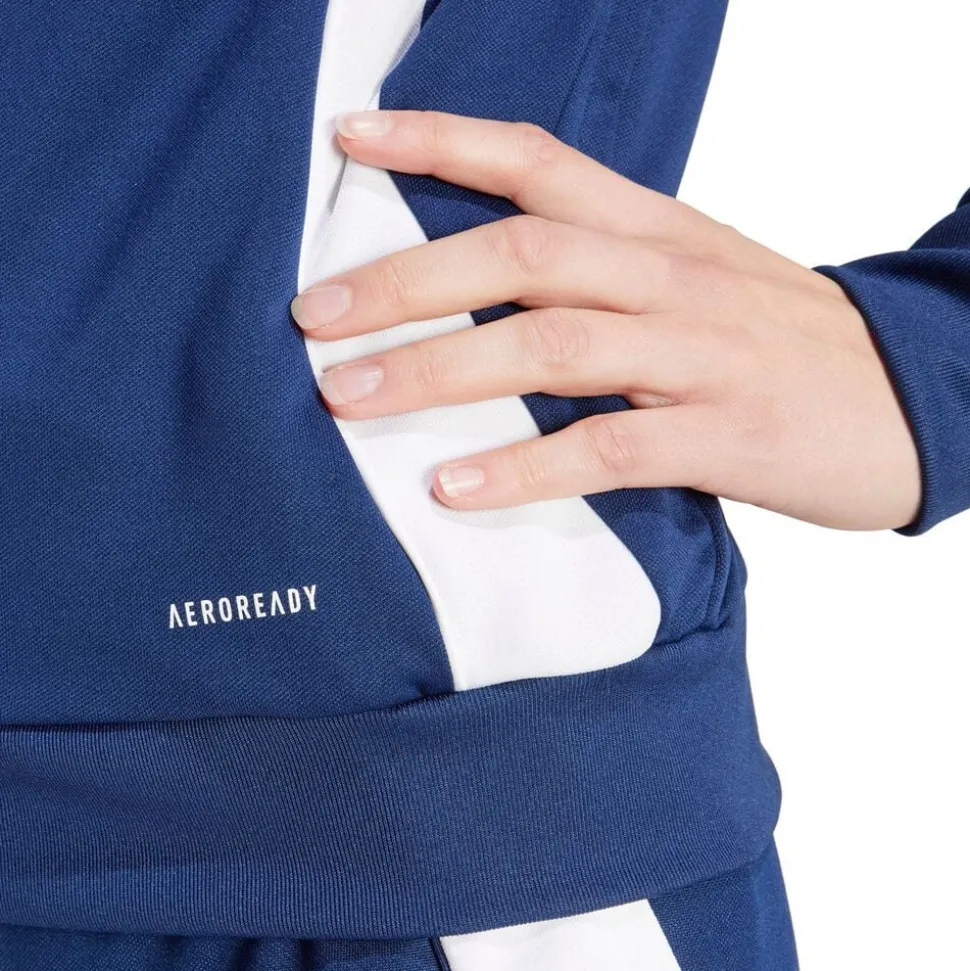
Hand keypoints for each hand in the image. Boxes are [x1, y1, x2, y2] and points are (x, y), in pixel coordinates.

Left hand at [290, 110, 920, 530]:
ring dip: (437, 371)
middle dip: (406, 278)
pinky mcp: (723, 435)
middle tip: (314, 316)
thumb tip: (491, 289)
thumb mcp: (696, 277)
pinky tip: (451, 487)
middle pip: (520, 250)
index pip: (535, 160)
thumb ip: (605, 272)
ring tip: (346, 398)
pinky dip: (522, 467)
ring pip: (549, 343)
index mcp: (656, 228)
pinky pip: (607, 448)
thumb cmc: (784, 342)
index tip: (350, 138)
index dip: (439, 141)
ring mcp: (698, 353)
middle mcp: (668, 275)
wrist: (917, 396)